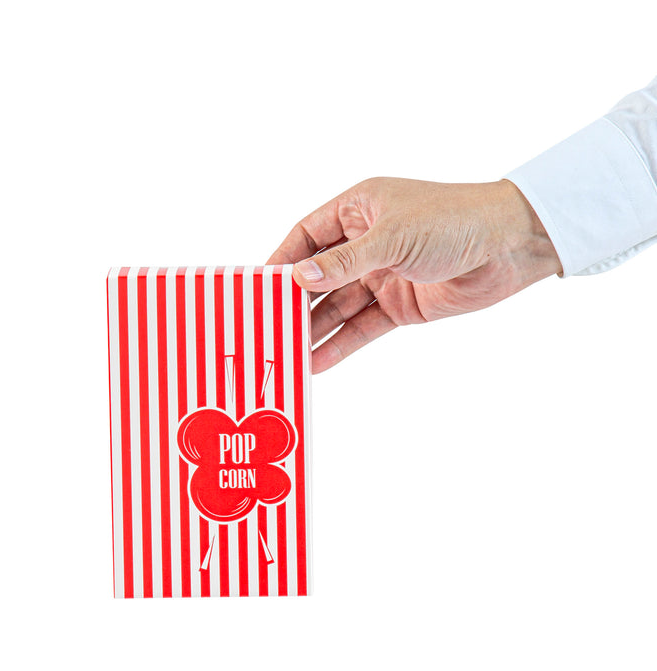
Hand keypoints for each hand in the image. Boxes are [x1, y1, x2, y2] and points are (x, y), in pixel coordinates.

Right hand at [267, 177, 561, 372]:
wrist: (512, 246)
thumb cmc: (455, 220)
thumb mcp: (392, 237)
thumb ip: (344, 262)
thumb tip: (298, 279)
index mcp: (358, 210)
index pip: (306, 236)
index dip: (282, 261)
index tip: (258, 289)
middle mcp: (365, 243)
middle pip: (319, 277)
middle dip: (295, 304)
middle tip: (268, 330)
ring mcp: (382, 275)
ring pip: (338, 306)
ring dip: (314, 330)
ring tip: (287, 355)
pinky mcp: (399, 305)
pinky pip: (362, 326)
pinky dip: (342, 344)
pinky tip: (319, 361)